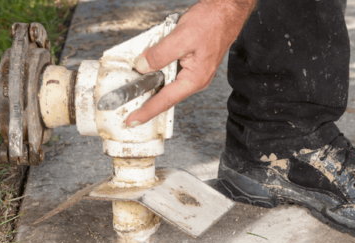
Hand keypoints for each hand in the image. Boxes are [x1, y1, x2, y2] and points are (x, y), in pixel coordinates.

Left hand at [125, 0, 256, 126]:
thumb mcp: (181, 37)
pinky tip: (153, 57)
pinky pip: (170, 69)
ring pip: (166, 79)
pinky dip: (160, 64)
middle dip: (146, 95)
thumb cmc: (213, 23)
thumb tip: (143, 66)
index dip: (147, 111)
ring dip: (153, 75)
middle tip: (127, 102)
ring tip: (141, 70)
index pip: (165, 100)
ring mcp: (193, 72)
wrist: (226, 10)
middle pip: (164, 93)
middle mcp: (194, 80)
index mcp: (194, 79)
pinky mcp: (190, 63)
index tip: (132, 120)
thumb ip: (160, 54)